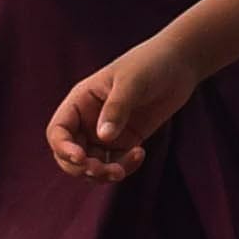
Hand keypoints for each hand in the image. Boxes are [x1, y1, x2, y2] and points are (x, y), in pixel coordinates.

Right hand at [47, 38, 212, 182]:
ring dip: (102, 174)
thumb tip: (103, 137)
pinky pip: (115, 164)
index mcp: (81, 101)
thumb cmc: (151, 64)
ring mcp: (106, 133)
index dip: (63, 148)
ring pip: (92, 165)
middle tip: (104, 171)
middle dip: (82, 168)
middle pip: (70, 155)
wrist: (180, 64)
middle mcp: (88, 120)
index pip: (58, 131)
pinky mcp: (125, 142)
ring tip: (121, 171)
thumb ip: (117, 108)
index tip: (80, 158)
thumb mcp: (132, 82)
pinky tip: (140, 153)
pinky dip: (123, 167)